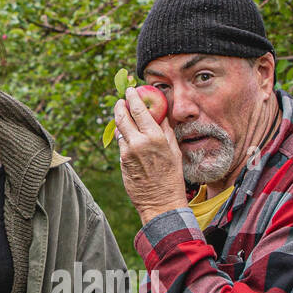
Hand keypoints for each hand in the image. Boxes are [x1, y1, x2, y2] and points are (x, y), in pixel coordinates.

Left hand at [114, 87, 186, 223]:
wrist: (161, 202)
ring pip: (119, 130)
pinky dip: (123, 138)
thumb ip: (165, 129)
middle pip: (122, 116)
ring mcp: (127, 153)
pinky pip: (121, 144)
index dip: (132, 97)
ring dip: (120, 122)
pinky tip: (129, 138)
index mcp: (154, 137)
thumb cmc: (172, 176)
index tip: (130, 90)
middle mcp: (138, 142)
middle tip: (121, 101)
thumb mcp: (174, 150)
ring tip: (125, 117)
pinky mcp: (122, 162)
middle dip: (120, 106)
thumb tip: (160, 112)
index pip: (139, 109)